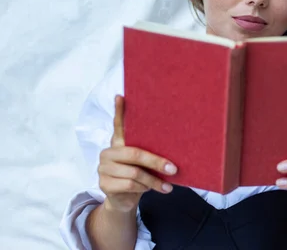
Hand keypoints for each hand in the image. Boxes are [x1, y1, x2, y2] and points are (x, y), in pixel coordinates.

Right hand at [97, 95, 177, 212]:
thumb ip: (149, 151)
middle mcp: (108, 152)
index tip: (121, 96)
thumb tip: (175, 144)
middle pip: (135, 154)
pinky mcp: (104, 184)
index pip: (118, 125)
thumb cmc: (139, 176)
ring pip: (135, 173)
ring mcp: (103, 168)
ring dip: (154, 181)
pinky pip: (130, 185)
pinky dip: (145, 188)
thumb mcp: (144, 163)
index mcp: (118, 143)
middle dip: (157, 162)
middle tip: (174, 169)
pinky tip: (153, 190)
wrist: (124, 200)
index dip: (119, 111)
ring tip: (167, 186)